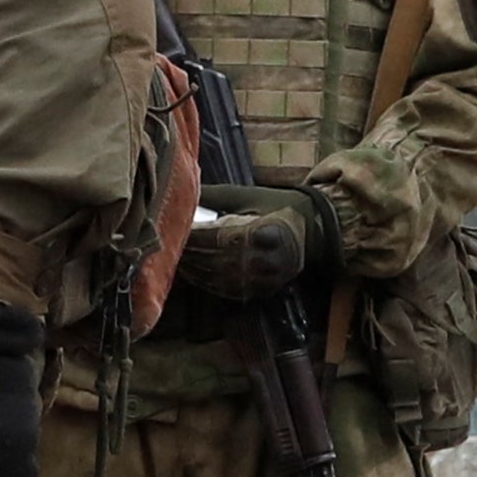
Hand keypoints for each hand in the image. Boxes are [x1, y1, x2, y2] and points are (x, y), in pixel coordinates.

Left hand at [174, 183, 339, 303]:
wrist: (311, 230)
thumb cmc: (275, 206)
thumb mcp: (247, 196)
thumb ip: (214, 196)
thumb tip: (180, 186)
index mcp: (265, 231)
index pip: (218, 237)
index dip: (193, 235)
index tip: (174, 229)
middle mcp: (267, 259)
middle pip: (216, 259)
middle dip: (189, 253)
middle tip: (165, 246)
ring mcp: (265, 278)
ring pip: (219, 278)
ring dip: (194, 271)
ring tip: (175, 260)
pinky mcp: (263, 290)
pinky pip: (229, 291)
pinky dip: (207, 283)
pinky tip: (192, 274)